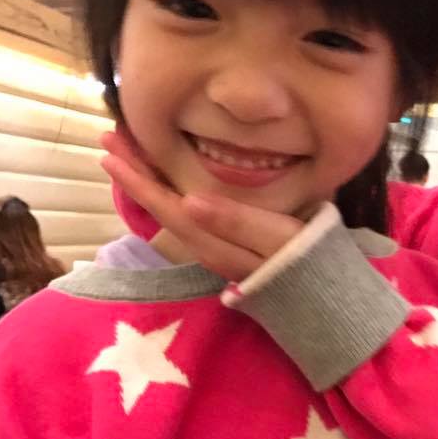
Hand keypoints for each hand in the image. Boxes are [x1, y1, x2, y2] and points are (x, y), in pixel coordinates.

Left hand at [100, 131, 303, 281]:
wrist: (328, 299)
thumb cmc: (309, 261)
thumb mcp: (278, 238)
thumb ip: (236, 221)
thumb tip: (188, 200)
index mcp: (214, 242)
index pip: (166, 205)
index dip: (137, 177)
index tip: (111, 148)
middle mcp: (207, 249)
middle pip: (161, 208)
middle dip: (135, 174)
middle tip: (109, 139)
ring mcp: (217, 252)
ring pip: (171, 213)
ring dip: (148, 183)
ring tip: (128, 157)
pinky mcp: (229, 251)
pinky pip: (186, 219)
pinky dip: (168, 196)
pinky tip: (167, 185)